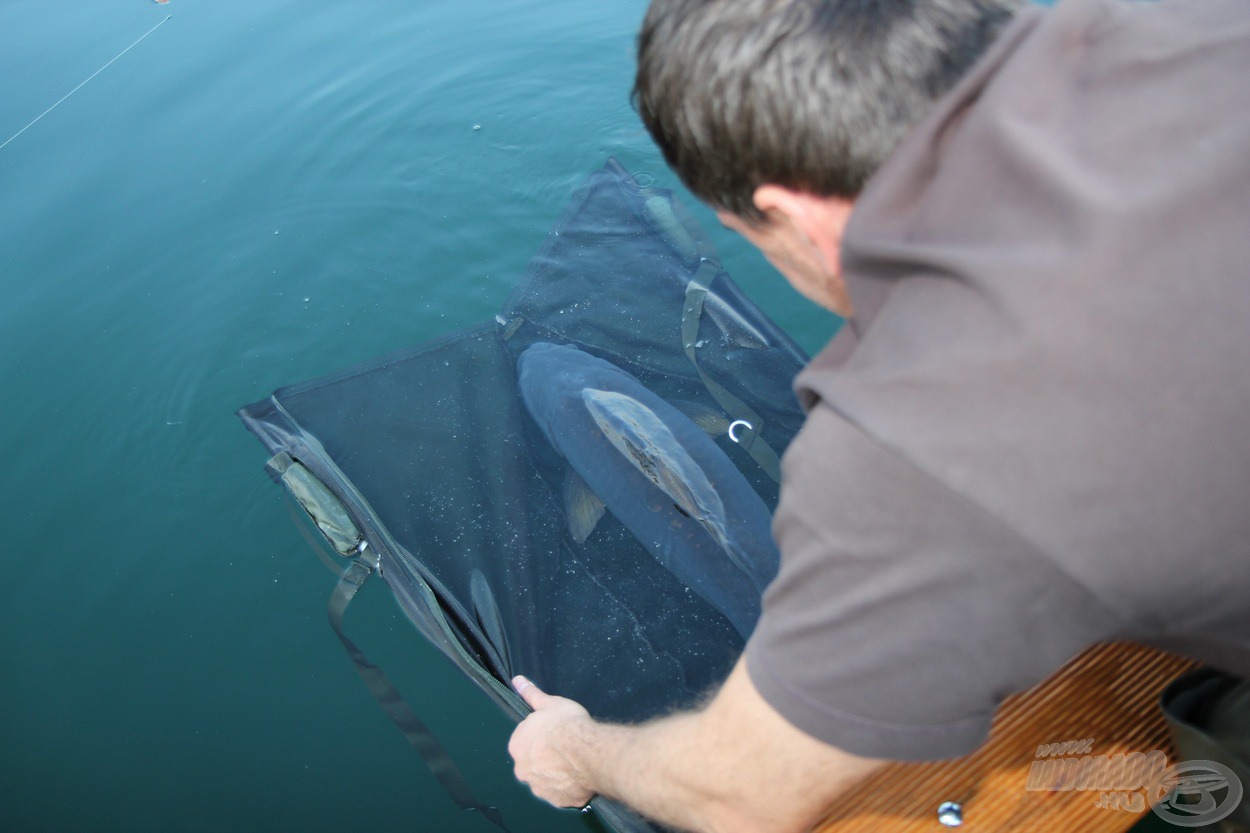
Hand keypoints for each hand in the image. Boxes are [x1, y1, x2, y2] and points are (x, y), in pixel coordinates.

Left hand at [507, 675, 597, 807]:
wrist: (588, 751)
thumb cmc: (567, 724)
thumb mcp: (549, 703)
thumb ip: (531, 694)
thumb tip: (517, 681)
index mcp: (517, 746)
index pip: (525, 741)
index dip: (541, 736)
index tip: (554, 733)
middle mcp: (523, 771)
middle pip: (534, 763)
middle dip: (546, 757)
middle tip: (565, 748)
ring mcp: (540, 788)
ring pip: (547, 779)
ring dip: (557, 773)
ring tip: (575, 762)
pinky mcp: (558, 800)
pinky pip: (562, 793)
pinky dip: (569, 786)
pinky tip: (580, 776)